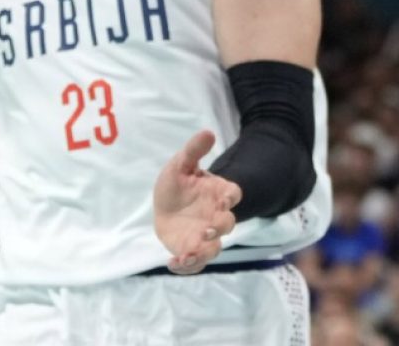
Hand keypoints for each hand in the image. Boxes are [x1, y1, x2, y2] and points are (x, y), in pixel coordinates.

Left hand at [153, 130, 241, 274]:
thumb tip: (208, 132)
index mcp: (218, 192)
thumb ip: (194, 150)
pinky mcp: (192, 249)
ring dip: (205, 252)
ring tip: (188, 255)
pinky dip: (187, 265)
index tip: (223, 200)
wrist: (165, 204)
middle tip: (207, 229)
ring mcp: (205, 234)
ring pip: (214, 248)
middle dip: (220, 227)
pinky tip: (172, 262)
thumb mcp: (181, 163)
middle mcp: (216, 215)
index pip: (233, 194)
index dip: (231, 197)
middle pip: (228, 223)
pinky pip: (195, 262)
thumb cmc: (178, 182)